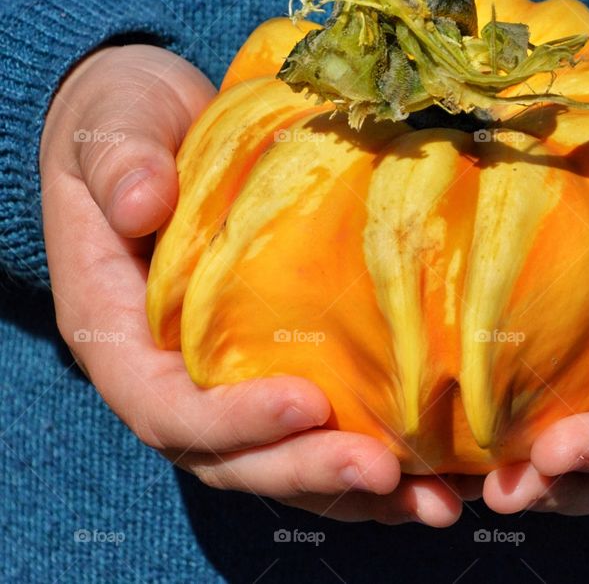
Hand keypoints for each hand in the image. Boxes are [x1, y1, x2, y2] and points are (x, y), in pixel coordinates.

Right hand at [40, 44, 463, 525]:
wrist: (160, 132)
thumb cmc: (128, 125)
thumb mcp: (111, 126)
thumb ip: (120, 162)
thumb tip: (141, 202)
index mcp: (121, 334)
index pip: (168, 405)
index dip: (232, 420)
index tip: (307, 401)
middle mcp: (171, 377)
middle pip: (234, 457)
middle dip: (307, 470)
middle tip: (385, 472)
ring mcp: (227, 379)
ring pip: (283, 461)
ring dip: (352, 490)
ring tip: (431, 501)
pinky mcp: (276, 365)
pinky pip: (317, 429)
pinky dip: (372, 462)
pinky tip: (437, 473)